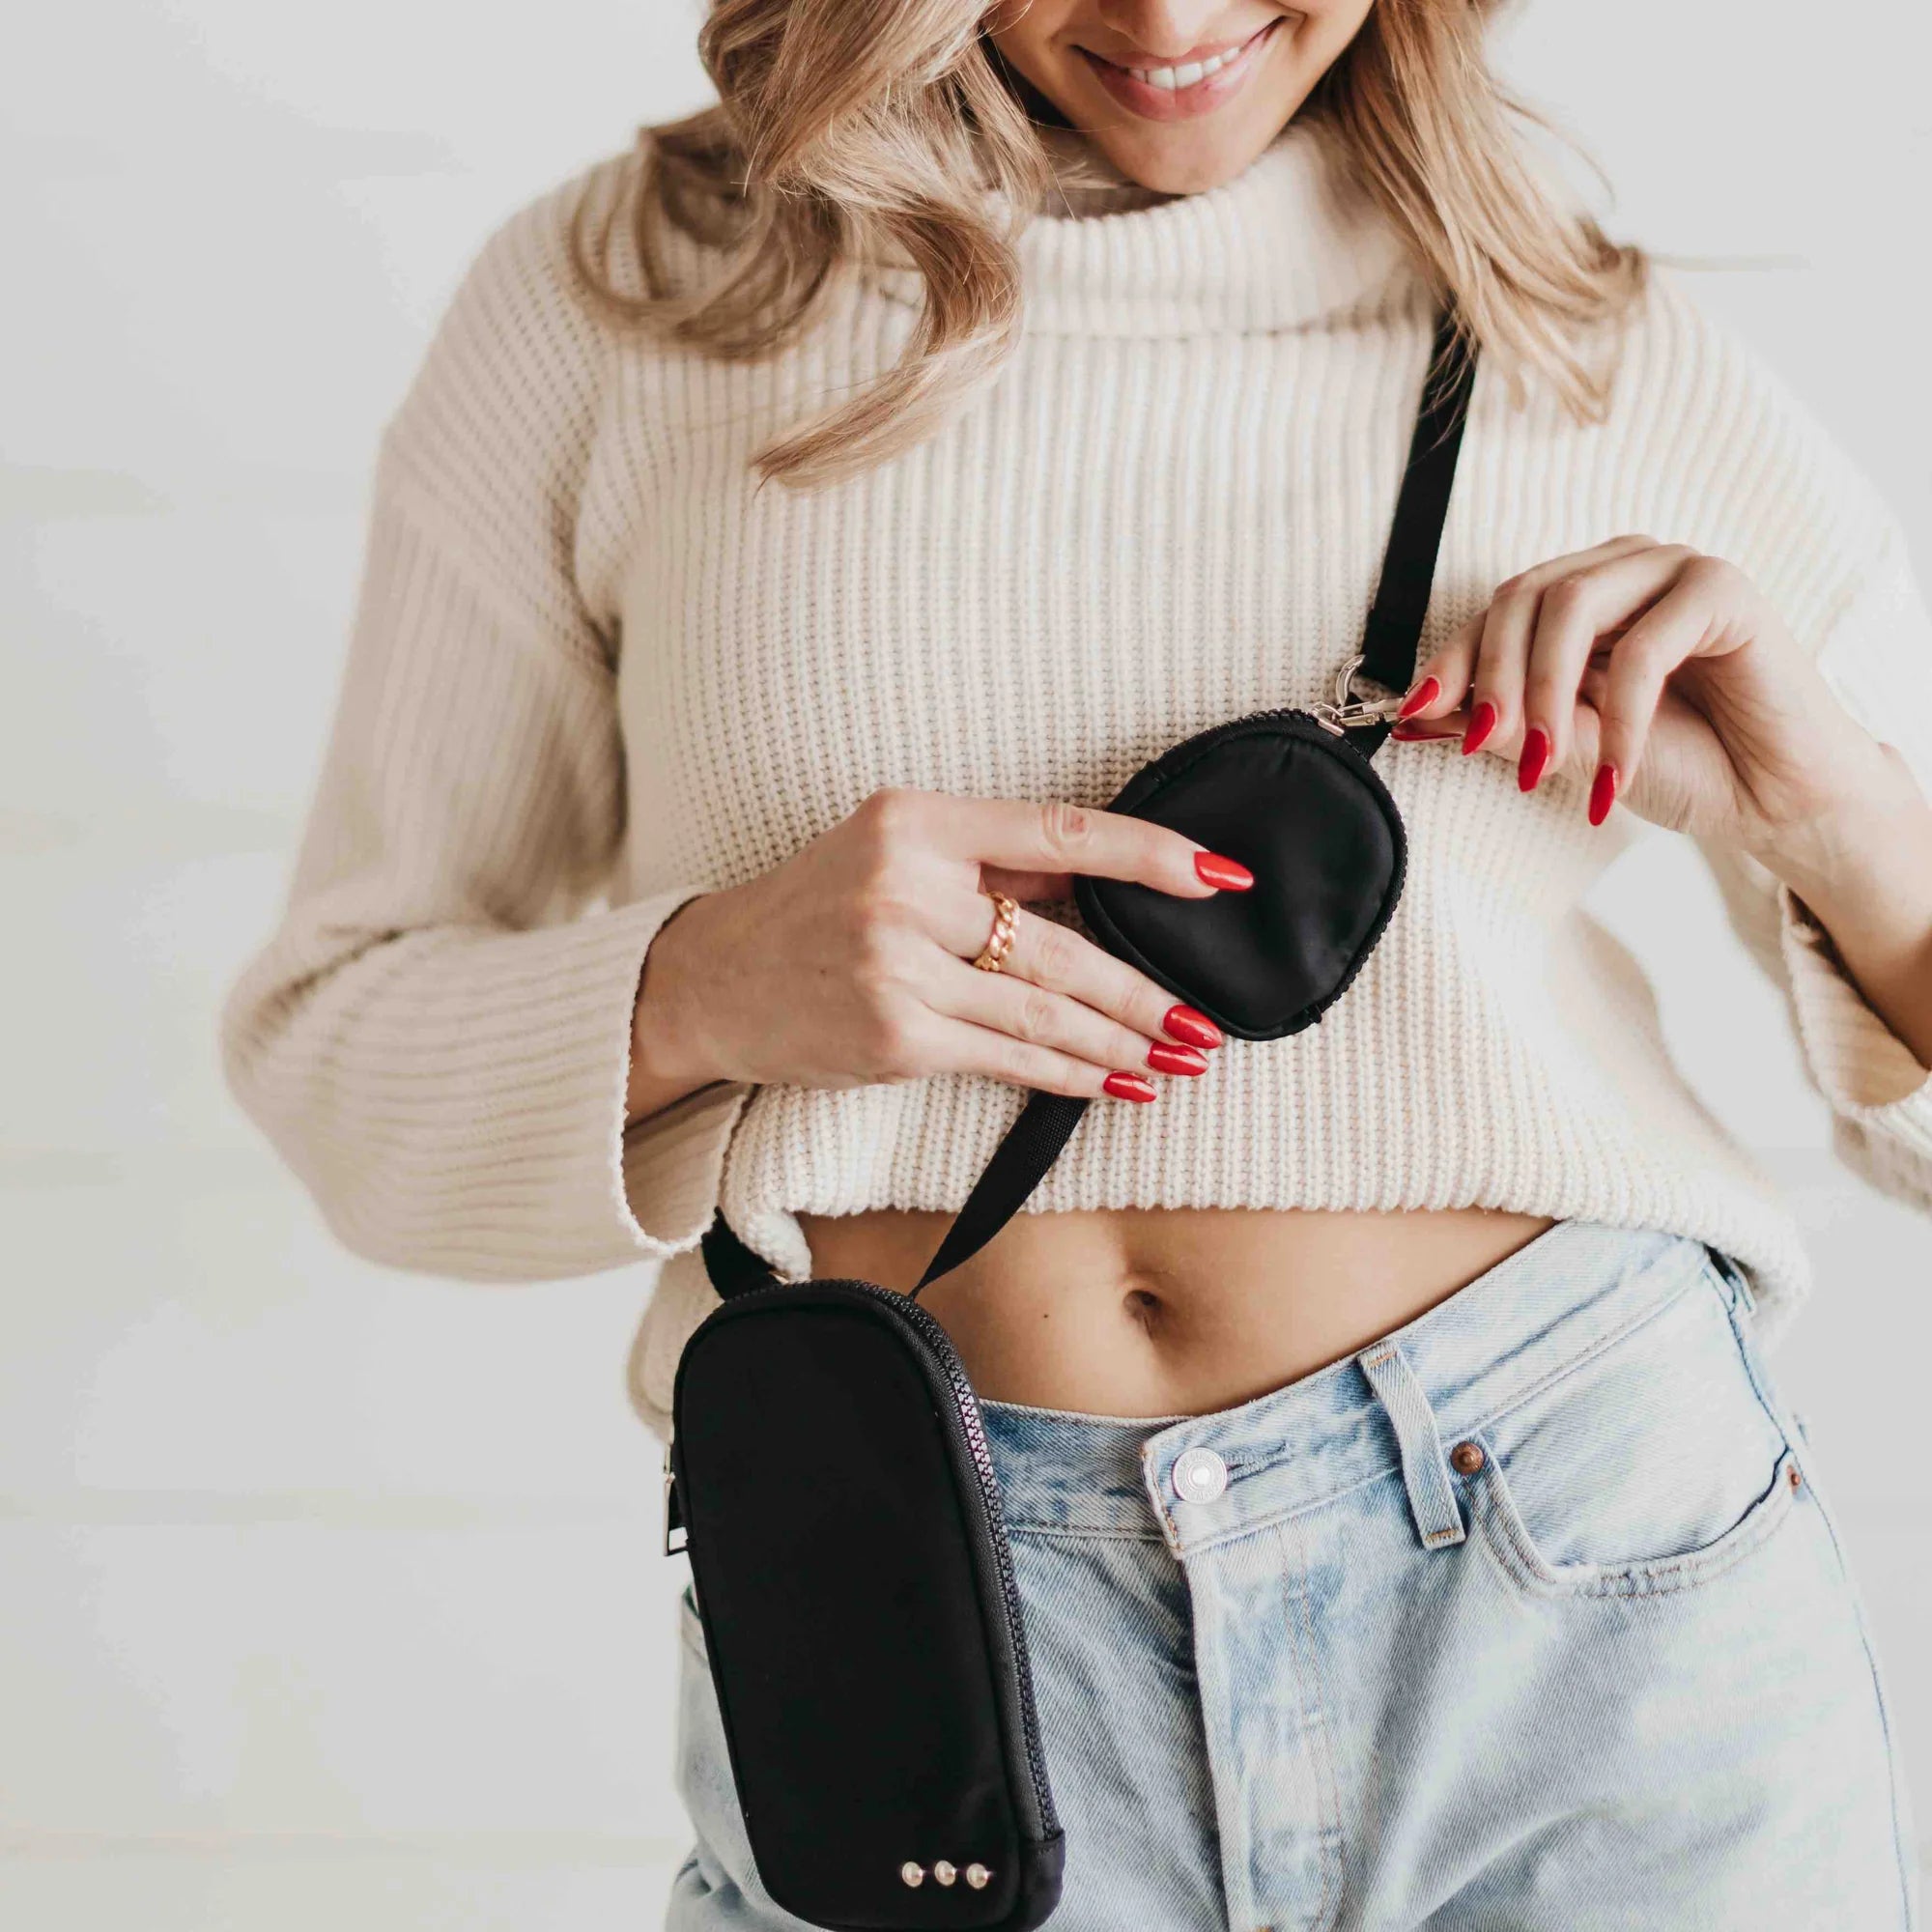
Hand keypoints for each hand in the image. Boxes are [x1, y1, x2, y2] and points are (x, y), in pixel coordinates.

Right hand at [627, 787, 1249, 1119]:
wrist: (715, 977)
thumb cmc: (818, 907)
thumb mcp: (895, 850)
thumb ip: (993, 862)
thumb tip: (1108, 883)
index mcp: (917, 822)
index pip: (1060, 831)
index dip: (1149, 855)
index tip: (1220, 877)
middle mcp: (905, 888)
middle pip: (1060, 947)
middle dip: (1144, 991)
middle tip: (1204, 1021)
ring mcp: (896, 967)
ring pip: (1041, 1013)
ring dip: (1120, 1042)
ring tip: (1176, 1056)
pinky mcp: (892, 1036)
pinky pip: (1004, 1059)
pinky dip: (1067, 1074)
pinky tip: (1111, 1081)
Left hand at [1385, 535, 1899, 854]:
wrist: (1775, 797)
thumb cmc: (1680, 763)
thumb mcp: (1571, 748)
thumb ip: (1504, 726)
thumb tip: (1416, 718)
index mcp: (1583, 593)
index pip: (1497, 609)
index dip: (1453, 660)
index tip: (1414, 714)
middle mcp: (1623, 567)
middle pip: (1524, 596)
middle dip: (1495, 679)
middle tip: (1492, 751)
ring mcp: (1674, 568)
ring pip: (1573, 605)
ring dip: (1546, 694)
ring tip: (1545, 767)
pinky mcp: (1724, 589)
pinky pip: (1646, 646)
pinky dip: (1622, 719)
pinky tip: (1616, 777)